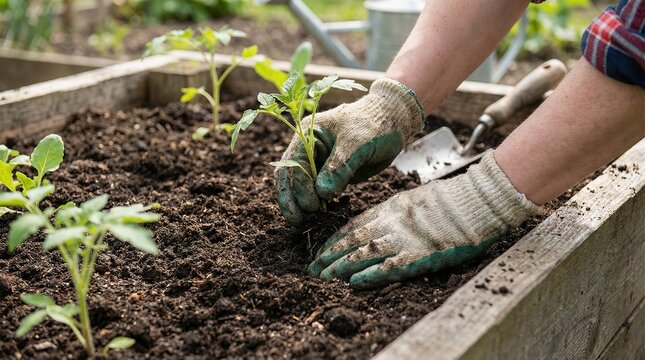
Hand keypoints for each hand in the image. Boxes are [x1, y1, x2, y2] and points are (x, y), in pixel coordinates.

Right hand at [276, 78, 424, 225]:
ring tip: (304, 223)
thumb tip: (322, 193)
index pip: (294, 164)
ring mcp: (317, 161)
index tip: (311, 207)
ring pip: (299, 186)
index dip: (299, 187)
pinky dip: (315, 203)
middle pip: (289, 177)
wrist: (393, 122)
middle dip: (291, 200)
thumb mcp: (357, 143)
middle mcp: (307, 148)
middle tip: (297, 222)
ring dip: (300, 204)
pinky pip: (316, 191)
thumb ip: (339, 167)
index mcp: (308, 134)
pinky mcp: (329, 173)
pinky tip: (318, 217)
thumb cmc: (374, 124)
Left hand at [308, 151, 538, 288]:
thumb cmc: (450, 200)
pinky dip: (370, 275)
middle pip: (352, 240)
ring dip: (341, 267)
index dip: (334, 240)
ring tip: (323, 278)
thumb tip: (375, 224)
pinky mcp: (420, 255)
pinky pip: (390, 267)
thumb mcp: (414, 200)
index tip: (319, 251)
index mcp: (390, 208)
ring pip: (364, 254)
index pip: (353, 225)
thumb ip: (393, 212)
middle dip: (330, 256)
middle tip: (312, 269)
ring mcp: (405, 239)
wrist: (477, 202)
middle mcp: (391, 223)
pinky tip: (354, 283)